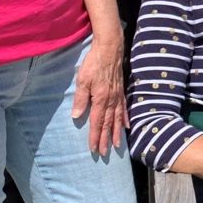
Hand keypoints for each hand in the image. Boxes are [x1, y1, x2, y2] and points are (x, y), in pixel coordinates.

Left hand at [71, 35, 126, 155]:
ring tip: (117, 145)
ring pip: (117, 119)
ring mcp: (118, 96)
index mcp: (100, 99)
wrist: (109, 49)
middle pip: (108, 124)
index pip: (97, 123)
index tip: (94, 149)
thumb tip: (76, 116)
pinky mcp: (121, 91)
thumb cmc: (93, 63)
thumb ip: (80, 99)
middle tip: (105, 153)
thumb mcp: (82, 80)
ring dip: (117, 133)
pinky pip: (124, 109)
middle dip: (106, 139)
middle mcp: (111, 101)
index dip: (95, 137)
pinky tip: (126, 126)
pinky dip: (125, 119)